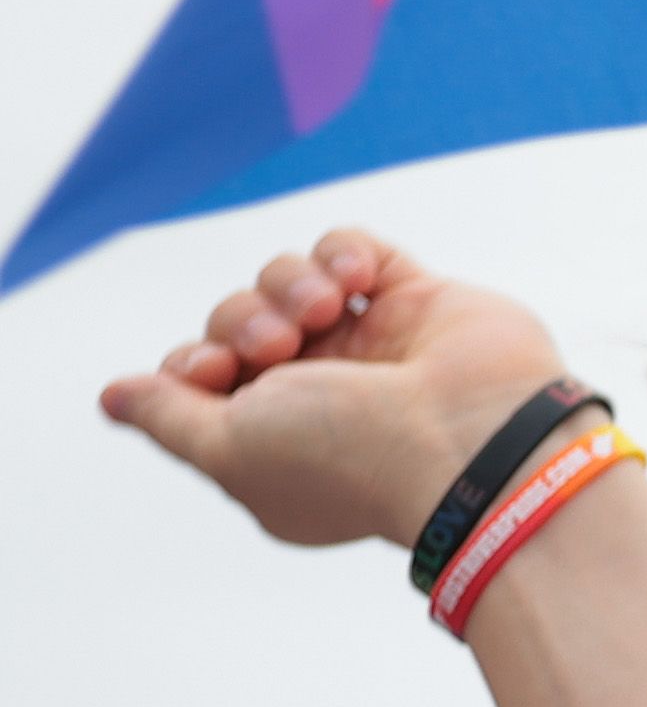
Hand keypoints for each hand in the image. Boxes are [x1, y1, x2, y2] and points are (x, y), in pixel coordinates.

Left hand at [93, 233, 564, 557]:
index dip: (196, 362)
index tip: (214, 371)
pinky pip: (355, 249)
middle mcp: (324, 394)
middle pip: (240, 321)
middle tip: (278, 345)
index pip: (205, 377)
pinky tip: (357, 278)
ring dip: (292, 284)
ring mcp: (373, 346)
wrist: (473, 440)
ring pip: (292, 280)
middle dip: (245, 321)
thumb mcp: (228, 447)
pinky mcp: (418, 304)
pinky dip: (343, 252)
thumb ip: (168, 417)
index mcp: (276, 442)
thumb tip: (114, 396)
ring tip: (326, 309)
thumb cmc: (351, 457)